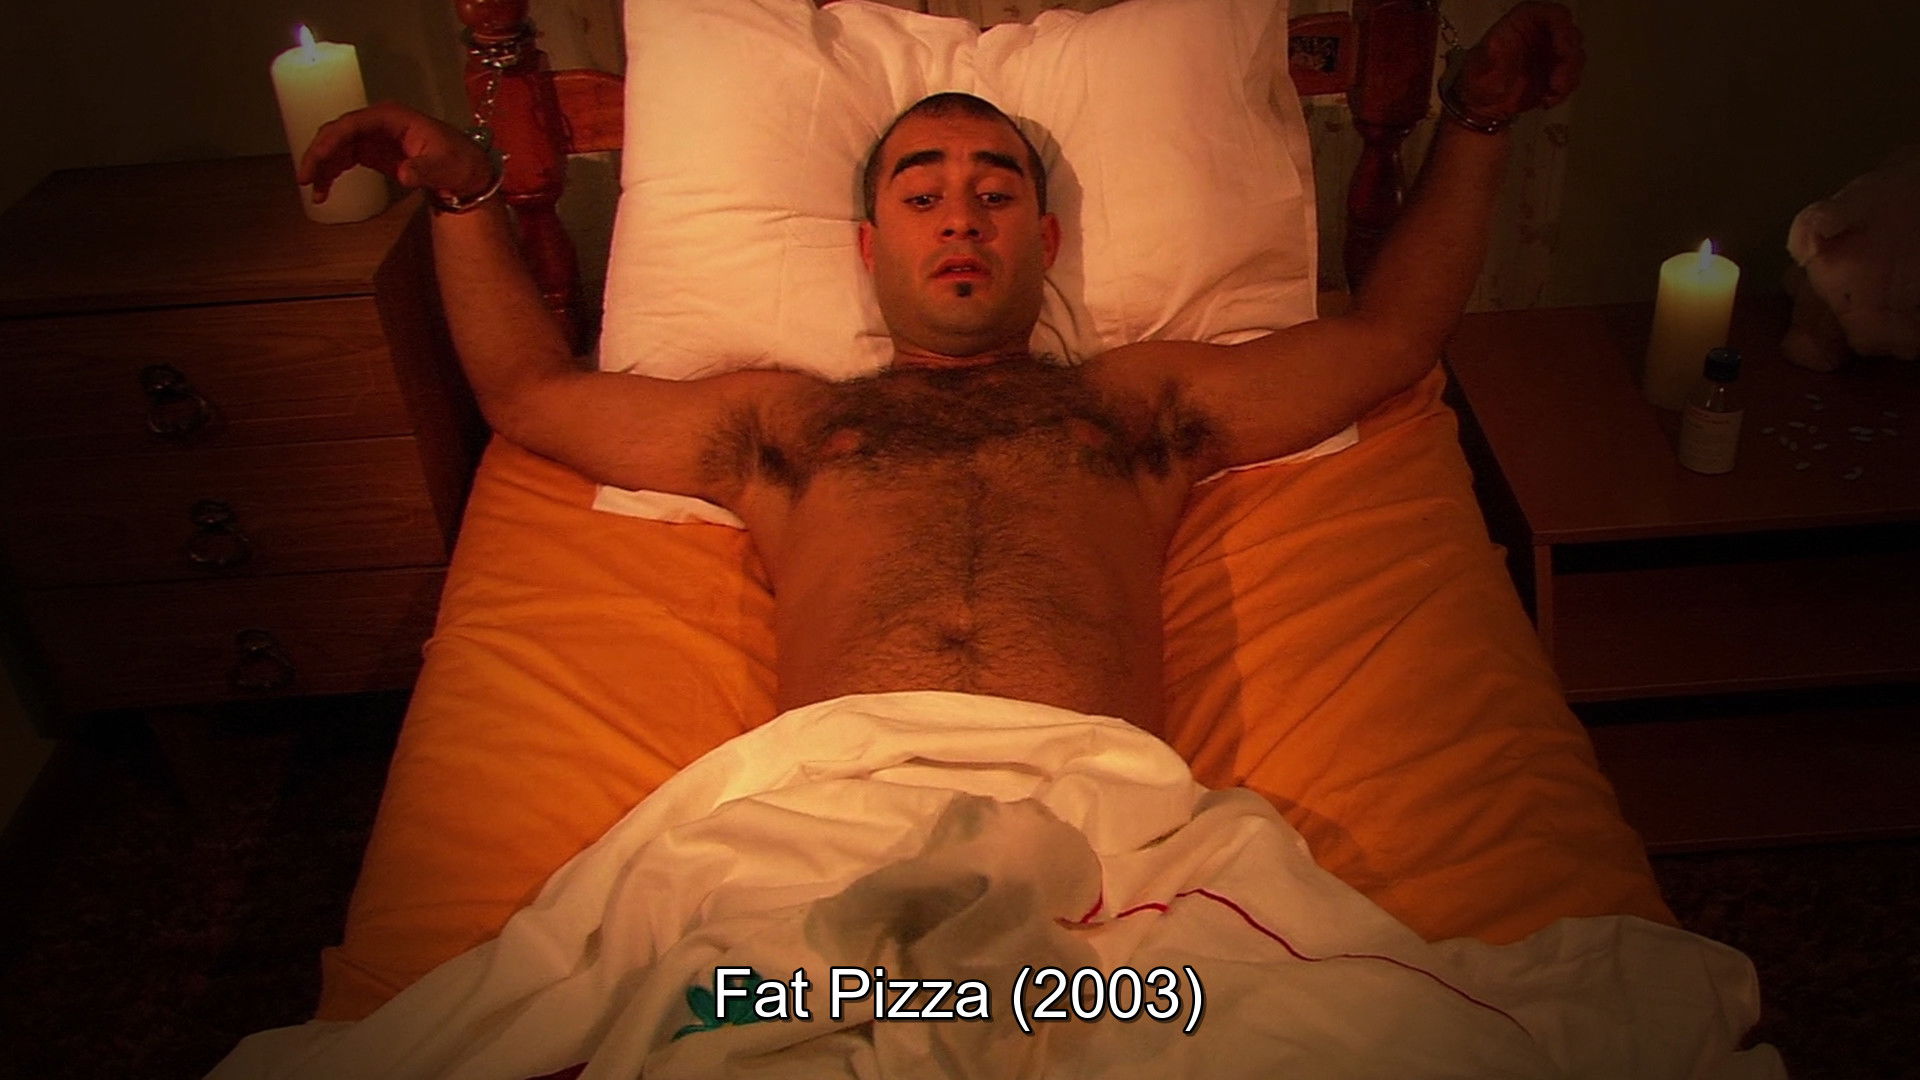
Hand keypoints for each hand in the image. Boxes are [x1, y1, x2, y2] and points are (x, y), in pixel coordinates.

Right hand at [297, 101, 492, 204]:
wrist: (467, 171)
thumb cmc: (459, 163)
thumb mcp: (446, 167)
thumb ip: (424, 169)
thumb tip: (404, 174)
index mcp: (391, 117)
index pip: (351, 124)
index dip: (329, 141)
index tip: (315, 162)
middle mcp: (377, 122)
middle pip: (337, 132)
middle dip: (318, 153)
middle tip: (305, 179)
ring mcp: (373, 136)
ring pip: (337, 146)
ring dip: (322, 166)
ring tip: (315, 192)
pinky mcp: (373, 152)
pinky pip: (344, 158)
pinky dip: (332, 173)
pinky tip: (325, 192)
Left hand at [1453, 1, 1585, 120]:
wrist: (1483, 106)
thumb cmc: (1478, 80)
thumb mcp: (1480, 68)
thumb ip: (1489, 56)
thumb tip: (1495, 43)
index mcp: (1523, 22)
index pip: (1553, 14)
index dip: (1563, 30)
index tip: (1562, 52)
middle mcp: (1541, 32)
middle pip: (1571, 34)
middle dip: (1569, 60)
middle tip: (1557, 82)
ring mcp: (1551, 51)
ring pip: (1575, 56)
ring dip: (1568, 78)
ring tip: (1550, 95)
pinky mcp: (1557, 70)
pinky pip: (1572, 76)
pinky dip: (1564, 90)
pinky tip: (1547, 100)